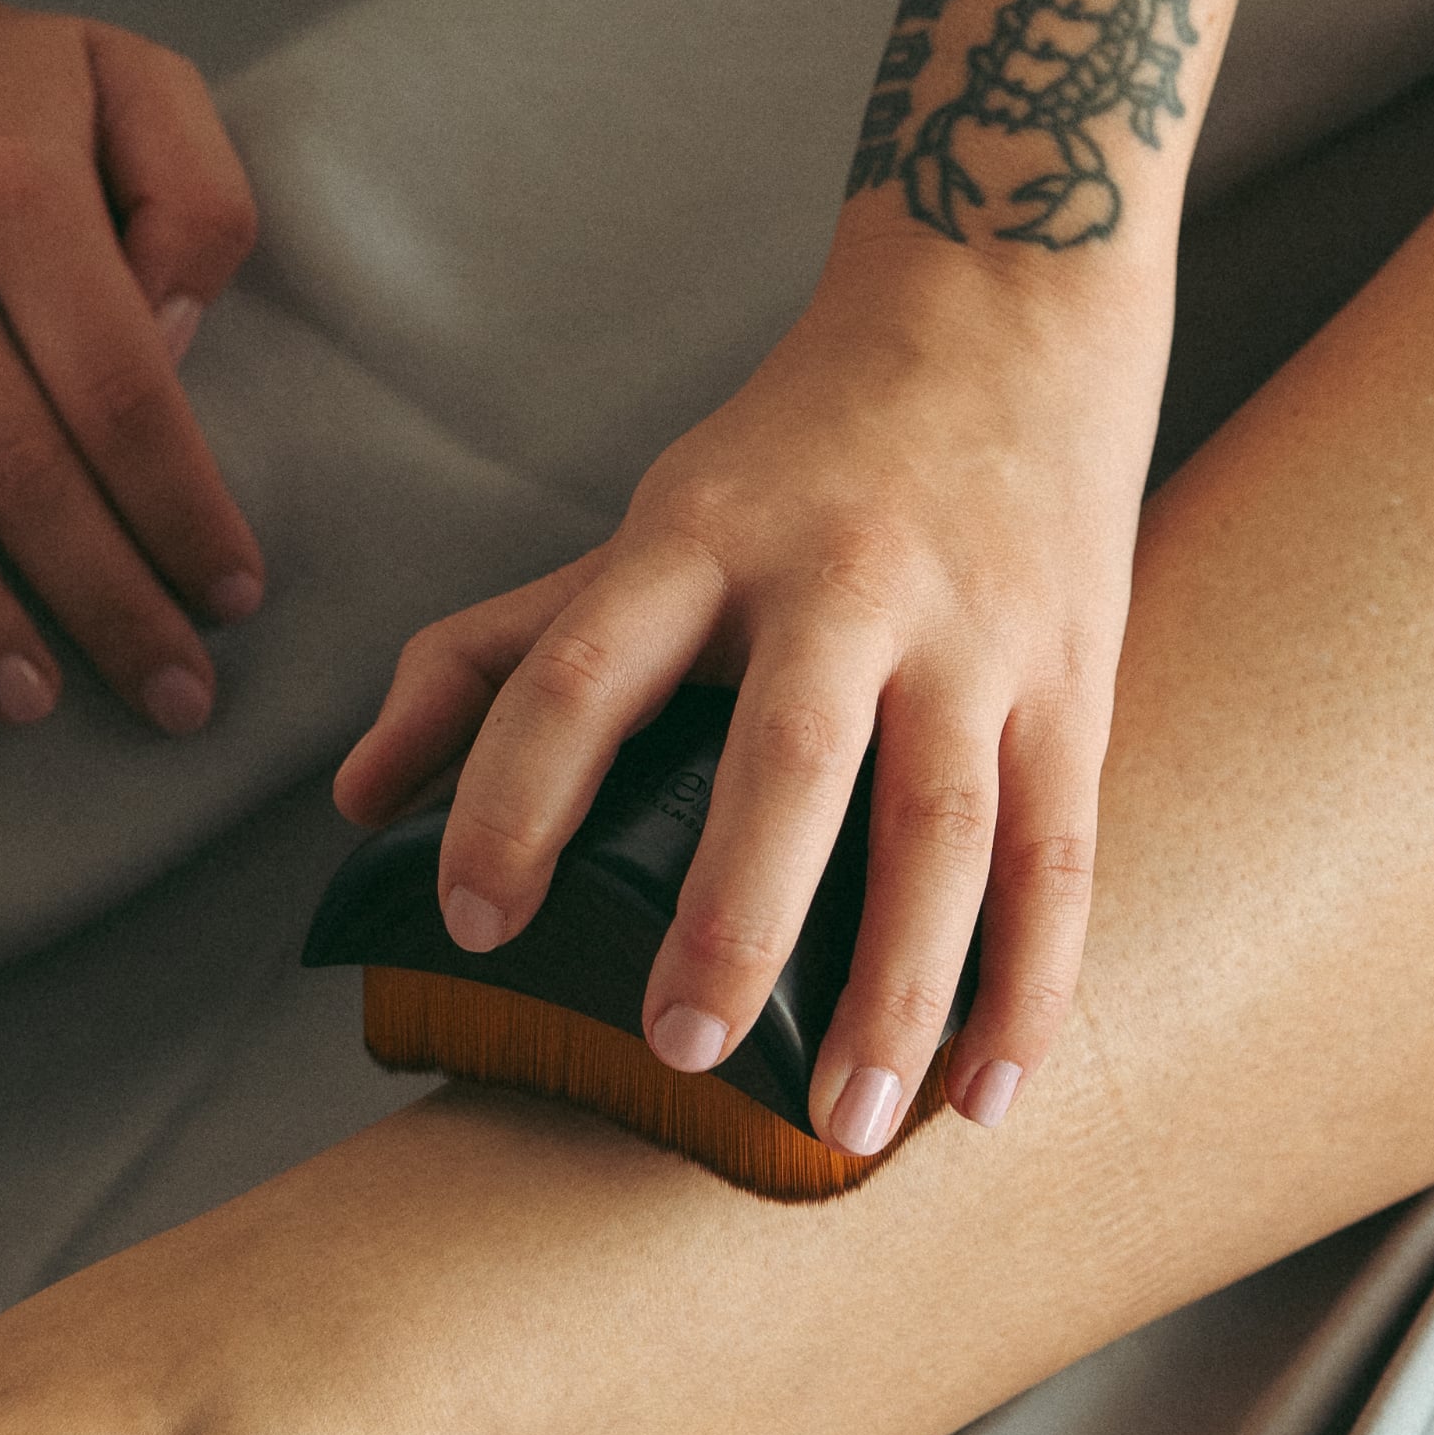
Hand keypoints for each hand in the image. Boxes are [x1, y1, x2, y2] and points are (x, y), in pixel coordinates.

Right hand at [0, 0, 264, 729]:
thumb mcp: (137, 81)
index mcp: (20, 187)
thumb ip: (197, 198)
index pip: (121, 388)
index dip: (183, 508)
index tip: (234, 597)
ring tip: (30, 698)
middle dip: (104, 596)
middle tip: (173, 694)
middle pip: (15, 458)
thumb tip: (176, 342)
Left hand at [333, 239, 1167, 1149]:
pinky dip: (1029, 983)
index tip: (472, 921)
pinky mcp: (1077, 675)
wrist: (1004, 305)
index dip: (509, 798)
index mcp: (699, 538)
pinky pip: (1061, 852)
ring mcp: (973, 633)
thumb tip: (356, 800)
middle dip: (731, 919)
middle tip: (673, 1052)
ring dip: (902, 993)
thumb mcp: (646, 523)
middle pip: (788, 762)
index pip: (578, 672)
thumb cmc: (796, 451)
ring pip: (946, 828)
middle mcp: (840, 581)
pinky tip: (986, 1092)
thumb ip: (498, 654)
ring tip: (844, 1129)